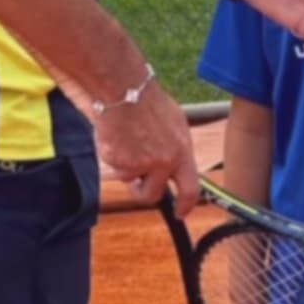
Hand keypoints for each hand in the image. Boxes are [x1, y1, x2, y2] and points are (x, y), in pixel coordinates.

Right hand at [94, 80, 199, 213]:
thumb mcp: (175, 124)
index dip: (186, 205)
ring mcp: (141, 164)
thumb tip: (174, 167)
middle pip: (153, 194)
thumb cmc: (148, 102)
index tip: (181, 213)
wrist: (124, 90)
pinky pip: (114, 168)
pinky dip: (113, 156)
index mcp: (182, 152)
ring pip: (129, 180)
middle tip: (136, 182)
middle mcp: (164, 162)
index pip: (191, 189)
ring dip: (125, 167)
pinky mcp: (119, 162)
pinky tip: (114, 136)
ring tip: (124, 141)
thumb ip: (176, 149)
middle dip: (143, 191)